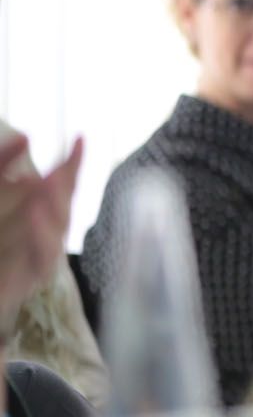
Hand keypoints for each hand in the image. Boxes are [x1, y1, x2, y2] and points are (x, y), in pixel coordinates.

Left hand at [0, 134, 82, 328]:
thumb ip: (1, 163)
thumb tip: (27, 136)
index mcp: (34, 210)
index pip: (61, 184)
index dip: (72, 163)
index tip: (80, 138)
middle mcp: (40, 231)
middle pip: (64, 205)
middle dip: (67, 185)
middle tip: (64, 165)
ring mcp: (36, 256)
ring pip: (60, 231)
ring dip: (57, 207)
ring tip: (50, 183)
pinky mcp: (28, 279)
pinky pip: (43, 260)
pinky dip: (41, 237)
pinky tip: (35, 213)